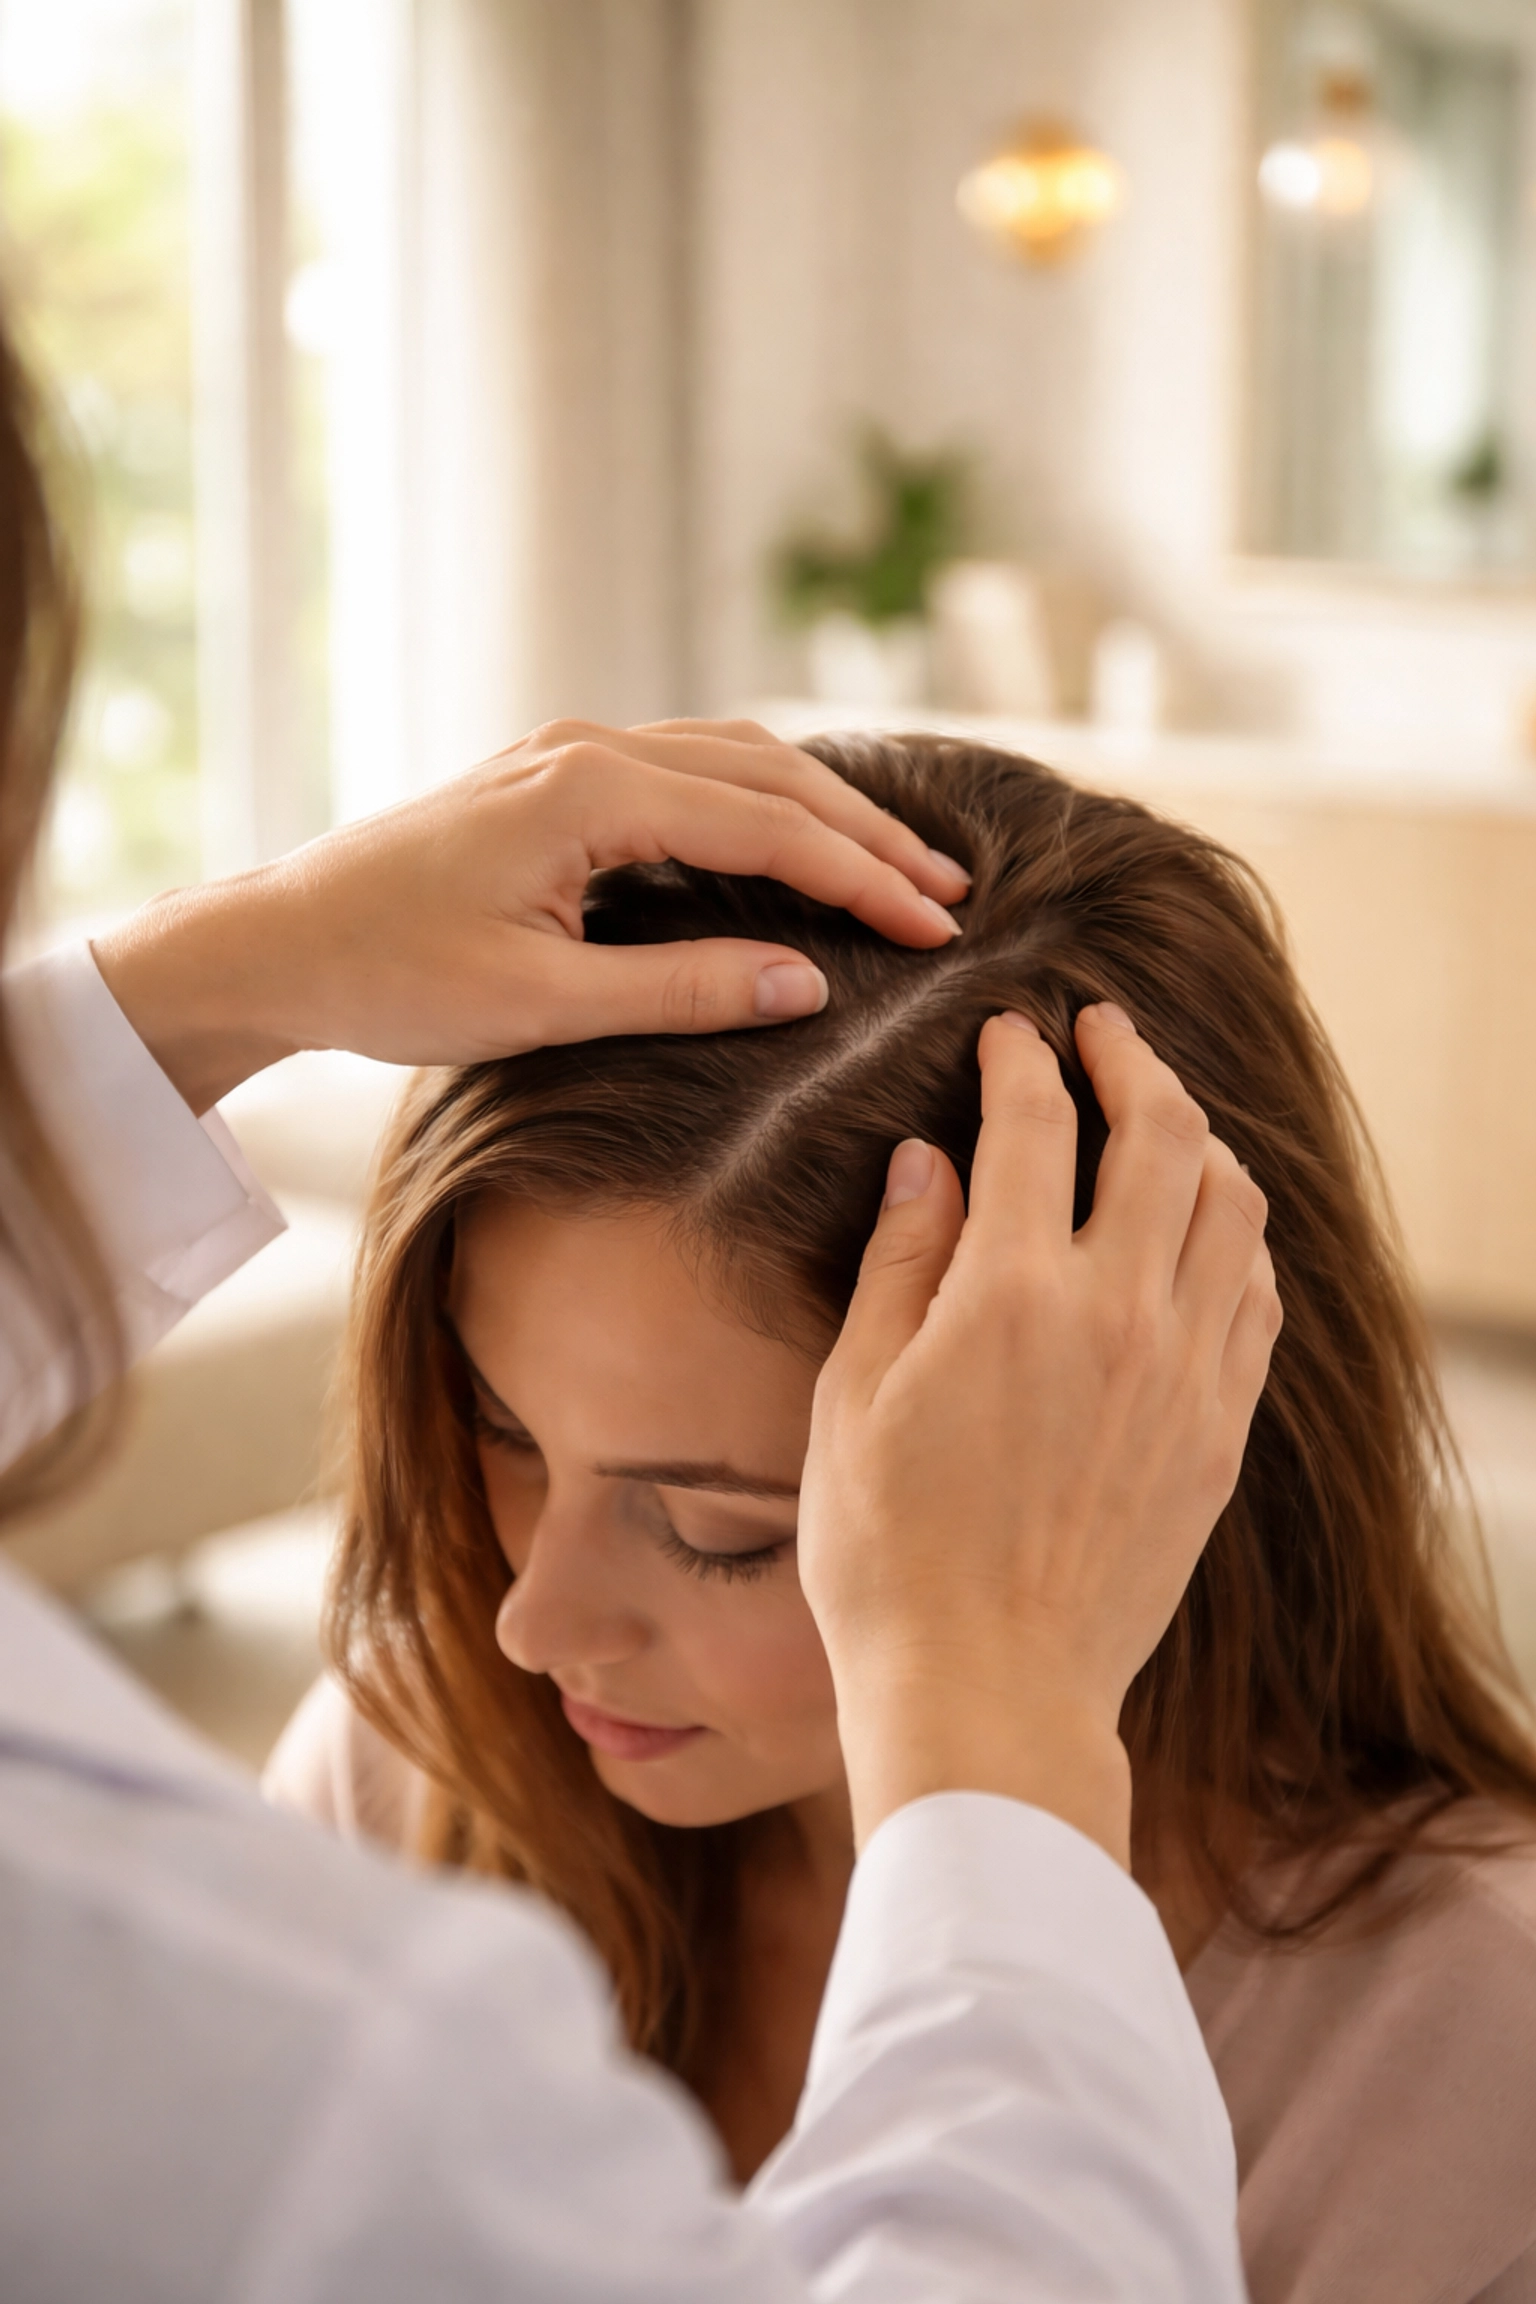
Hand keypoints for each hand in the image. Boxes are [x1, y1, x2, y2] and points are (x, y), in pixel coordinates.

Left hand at [93, 718, 967, 1112]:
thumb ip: (683, 989)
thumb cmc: (393, 975)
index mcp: (592, 790)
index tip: (937, 931)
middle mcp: (589, 748)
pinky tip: (795, 836)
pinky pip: (688, 768)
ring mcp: (569, 752)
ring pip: (733, 757)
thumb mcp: (543, 1003)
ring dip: (820, 806)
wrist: (279, 942)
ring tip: (896, 862)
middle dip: (866, 831)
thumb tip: (809, 983)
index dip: (863, 880)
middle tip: (949, 890)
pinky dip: (761, 798)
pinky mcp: (555, 776)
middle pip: (770, 771)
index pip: (770, 826)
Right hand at [798, 1004, 1281, 1863]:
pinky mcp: (1220, 1432)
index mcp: (1012, 1293)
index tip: (1007, 1031)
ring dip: (1200, 1136)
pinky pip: (1258, 1296)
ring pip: (1234, 1205)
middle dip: (1132, 1060)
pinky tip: (1204, 1230)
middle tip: (1102, 1031)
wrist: (987, 1691)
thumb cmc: (888, 1555)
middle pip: (1164, 1134)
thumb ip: (898, 1261)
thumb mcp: (854, 1395)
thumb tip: (926, 1159)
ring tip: (1162, 1118)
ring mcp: (1187, 1373)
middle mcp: (1120, 1314)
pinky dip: (1236, 1235)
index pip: (1035, 1123)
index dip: (1020, 1059)